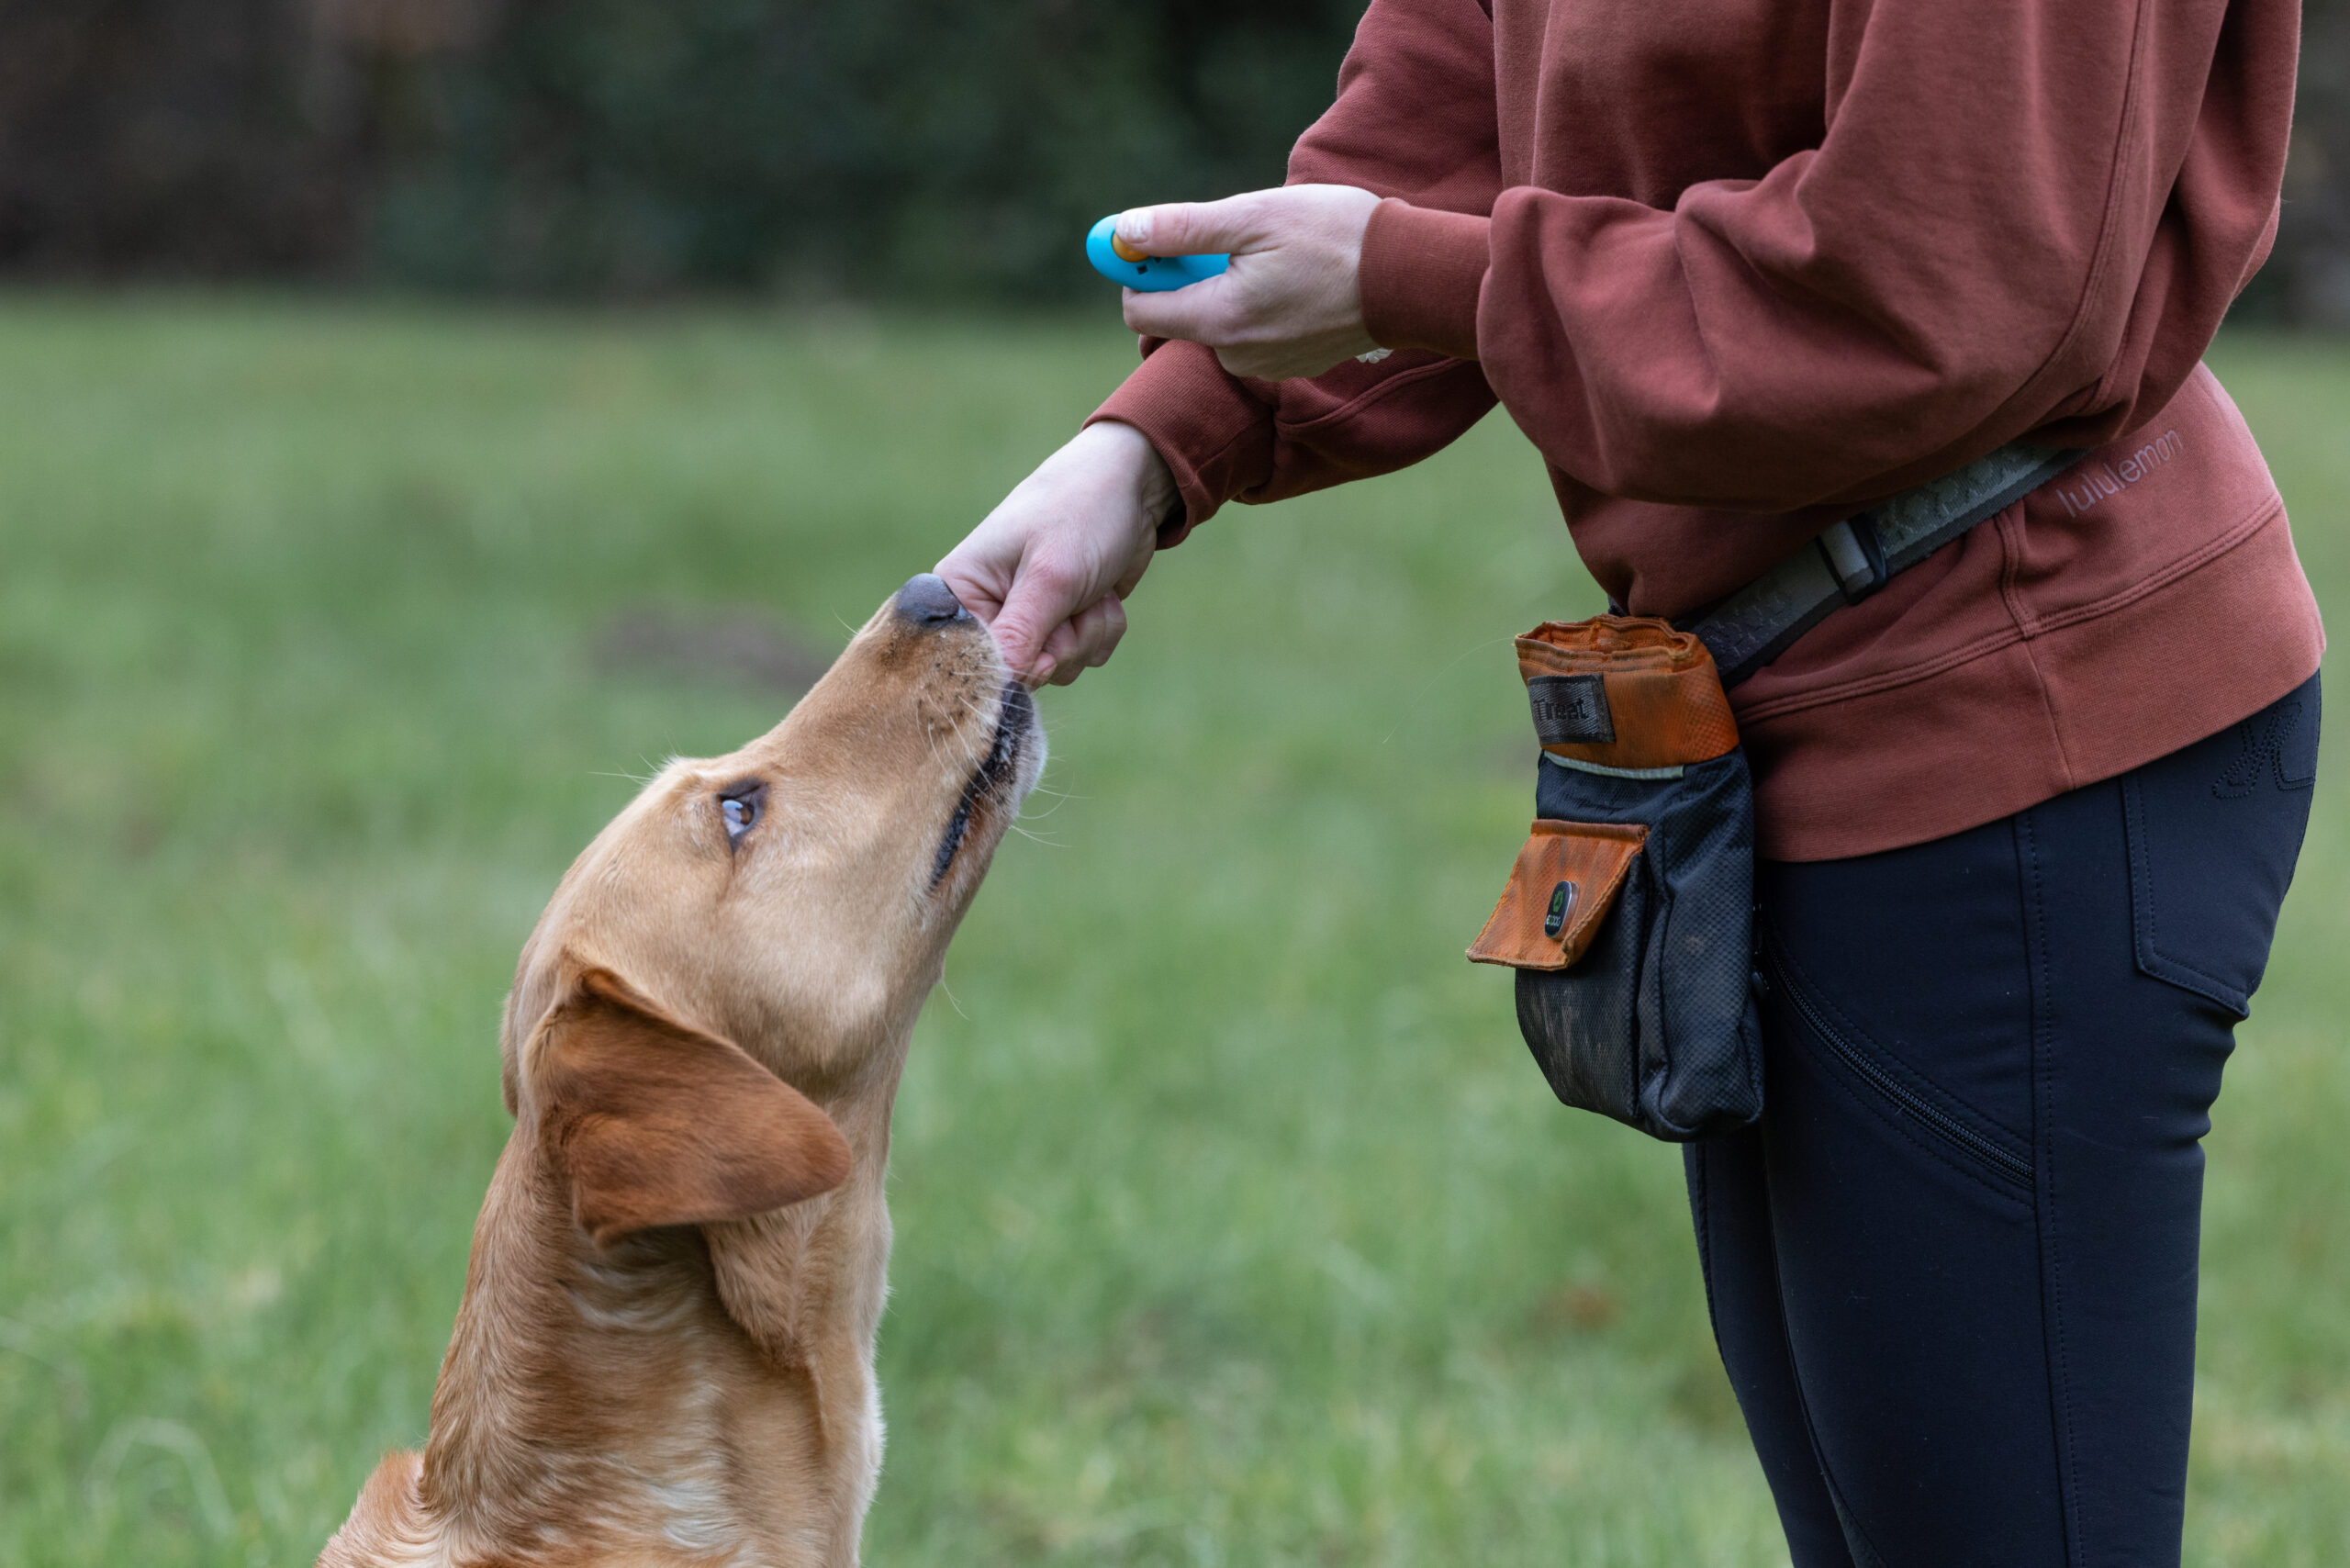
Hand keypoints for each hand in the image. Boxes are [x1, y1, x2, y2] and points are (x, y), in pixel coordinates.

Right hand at [936, 421, 1173, 686]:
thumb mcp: (1050, 576)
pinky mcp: (1059, 624)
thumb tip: (996, 689)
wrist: (1132, 485)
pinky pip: (1081, 657)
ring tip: (1089, 590)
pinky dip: (1100, 631)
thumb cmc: (1080, 514)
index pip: (965, 664)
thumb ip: (1020, 636)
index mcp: (958, 593)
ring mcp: (1023, 620)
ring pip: (1055, 669)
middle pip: (1016, 675)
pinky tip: (1101, 594)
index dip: (1009, 669)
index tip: (1043, 652)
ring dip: (1085, 635)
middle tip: (1072, 604)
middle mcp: (983, 611)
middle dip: (1059, 646)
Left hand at [1116, 185, 1382, 379]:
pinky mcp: (1288, 365)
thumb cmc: (1334, 236)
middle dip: (1188, 276)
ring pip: (1215, 323)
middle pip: (1178, 317)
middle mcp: (1236, 355)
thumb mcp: (1253, 216)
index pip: (1140, 311)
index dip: (1138, 272)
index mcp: (1220, 320)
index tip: (1152, 241)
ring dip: (1226, 287)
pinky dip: (1255, 304)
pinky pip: (1249, 333)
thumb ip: (1182, 229)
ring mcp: (1264, 366)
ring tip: (1274, 258)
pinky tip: (1293, 279)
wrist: (1408, 276)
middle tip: (1226, 238)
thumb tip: (1122, 233)